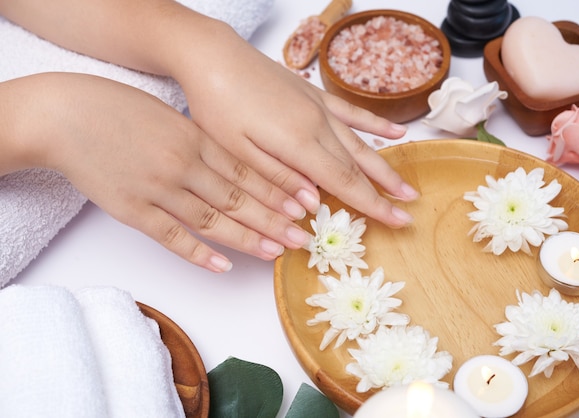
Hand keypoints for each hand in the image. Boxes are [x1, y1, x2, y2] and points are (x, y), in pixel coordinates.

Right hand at [3, 73, 312, 271]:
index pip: (247, 172)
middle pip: (238, 199)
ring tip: (274, 252)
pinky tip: (223, 266)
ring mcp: (159, 191)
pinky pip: (173, 237)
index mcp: (195, 139)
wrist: (65, 116)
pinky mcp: (134, 211)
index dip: (278, 192)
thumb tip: (233, 164)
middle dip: (274, 220)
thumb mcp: (170, 116)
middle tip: (301, 237)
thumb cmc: (118, 109)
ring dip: (247, 239)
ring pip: (213, 221)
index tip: (303, 207)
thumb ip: (201, 141)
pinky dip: (200, 253)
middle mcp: (183, 166)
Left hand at [170, 20, 419, 227]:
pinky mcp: (313, 94)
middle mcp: (316, 124)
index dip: (372, 205)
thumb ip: (278, 178)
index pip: (343, 181)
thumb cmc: (217, 105)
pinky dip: (373, 125)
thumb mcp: (238, 150)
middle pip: (357, 165)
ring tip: (406, 185)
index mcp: (297, 143)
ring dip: (384, 166)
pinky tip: (394, 134)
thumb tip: (312, 203)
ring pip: (359, 142)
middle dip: (384, 191)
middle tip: (409, 211)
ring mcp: (318, 107)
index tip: (397, 221)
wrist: (213, 56)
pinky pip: (350, 112)